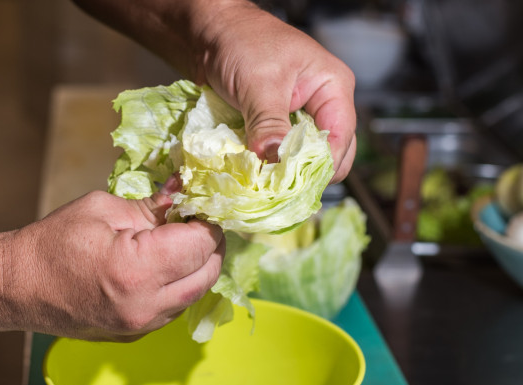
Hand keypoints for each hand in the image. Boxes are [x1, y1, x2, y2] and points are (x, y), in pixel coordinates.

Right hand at [0, 190, 224, 341]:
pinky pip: (175, 307)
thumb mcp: (103, 209)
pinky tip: (164, 265)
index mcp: (137, 269)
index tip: (200, 205)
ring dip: (198, 266)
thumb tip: (184, 190)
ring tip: (180, 241)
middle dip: (210, 244)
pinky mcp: (136, 334)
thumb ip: (151, 205)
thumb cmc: (53, 242)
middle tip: (196, 220)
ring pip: (196, 294)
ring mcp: (142, 326)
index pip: (201, 244)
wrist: (17, 286)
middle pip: (208, 273)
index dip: (207, 221)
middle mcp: (146, 306)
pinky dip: (180, 284)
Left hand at [193, 2, 356, 182]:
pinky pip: (276, 153)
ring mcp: (297, 117)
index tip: (291, 183)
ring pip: (299, 157)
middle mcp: (320, 105)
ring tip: (261, 180)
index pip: (341, 139)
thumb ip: (269, 122)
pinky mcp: (274, 126)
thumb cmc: (241, 41)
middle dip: (301, 172)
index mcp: (332, 88)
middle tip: (274, 187)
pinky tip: (251, 170)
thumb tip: (273, 160)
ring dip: (280, 170)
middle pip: (326, 154)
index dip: (320, 165)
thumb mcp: (258, 82)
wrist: (209, 32)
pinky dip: (265, 163)